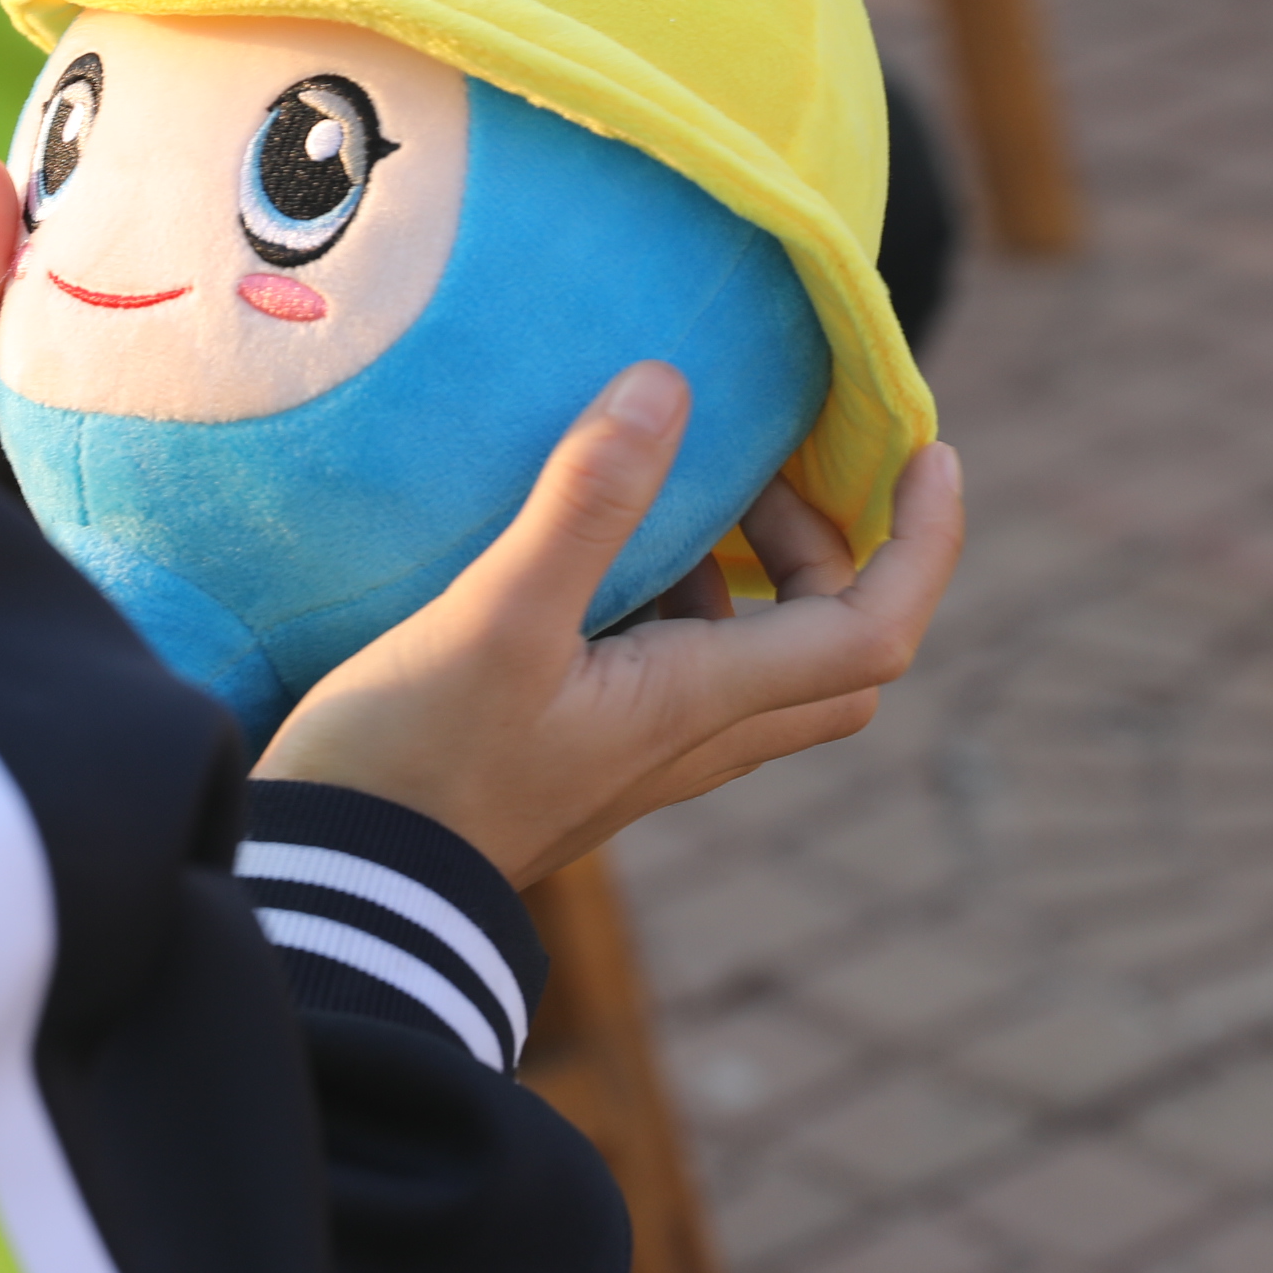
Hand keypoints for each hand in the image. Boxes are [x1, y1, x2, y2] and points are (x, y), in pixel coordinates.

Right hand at [255, 362, 962, 886]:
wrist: (344, 888)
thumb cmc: (416, 760)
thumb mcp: (497, 619)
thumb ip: (586, 504)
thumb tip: (668, 384)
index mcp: (700, 703)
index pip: (874, 630)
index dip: (923, 540)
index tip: (929, 449)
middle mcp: (695, 737)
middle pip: (837, 649)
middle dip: (835, 545)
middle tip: (766, 459)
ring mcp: (641, 749)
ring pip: (762, 660)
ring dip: (756, 569)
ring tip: (680, 479)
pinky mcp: (586, 746)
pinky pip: (685, 666)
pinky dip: (684, 593)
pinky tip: (600, 542)